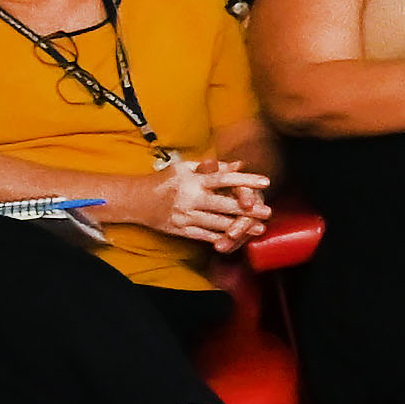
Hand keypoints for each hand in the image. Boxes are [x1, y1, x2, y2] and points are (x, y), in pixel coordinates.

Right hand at [138, 155, 261, 248]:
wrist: (136, 200)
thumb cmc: (165, 181)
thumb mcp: (186, 168)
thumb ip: (213, 167)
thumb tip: (239, 164)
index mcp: (193, 180)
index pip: (224, 179)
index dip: (246, 180)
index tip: (266, 181)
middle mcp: (190, 198)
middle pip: (224, 204)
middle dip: (248, 209)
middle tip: (268, 211)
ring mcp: (185, 216)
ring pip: (217, 223)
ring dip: (240, 227)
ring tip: (260, 228)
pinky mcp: (181, 230)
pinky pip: (205, 236)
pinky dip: (222, 238)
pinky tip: (237, 239)